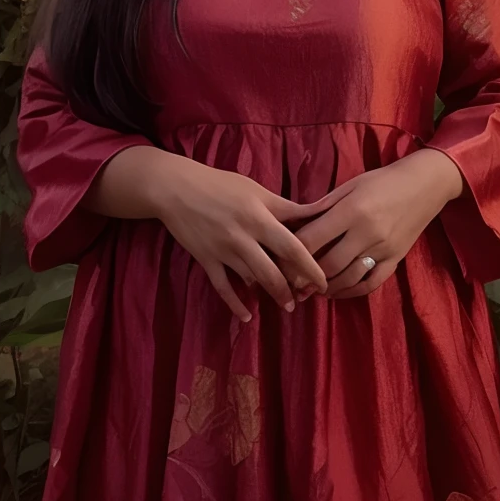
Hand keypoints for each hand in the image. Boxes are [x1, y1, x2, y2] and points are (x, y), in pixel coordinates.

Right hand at [145, 158, 329, 322]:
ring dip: (270, 294)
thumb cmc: (220, 184)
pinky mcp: (206, 259)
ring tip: (285, 305)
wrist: (176, 188)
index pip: (292, 245)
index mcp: (259, 216)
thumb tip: (314, 214)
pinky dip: (235, 304)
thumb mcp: (256, 189)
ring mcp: (223, 250)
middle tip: (304, 299)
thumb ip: (283, 206)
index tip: (323, 280)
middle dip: (291, 288)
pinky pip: (222, 287)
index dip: (310, 266)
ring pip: (251, 280)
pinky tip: (247, 316)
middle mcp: (243, 236)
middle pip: (273, 270)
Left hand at [288, 150, 463, 299]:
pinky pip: (371, 283)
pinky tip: (337, 291)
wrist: (425, 185)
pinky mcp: (396, 259)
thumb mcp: (350, 185)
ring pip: (348, 278)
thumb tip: (295, 224)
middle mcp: (367, 233)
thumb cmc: (382, 180)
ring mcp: (383, 249)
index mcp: (351, 210)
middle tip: (291, 283)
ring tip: (310, 289)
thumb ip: (323, 207)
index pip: (312, 240)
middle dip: (305, 278)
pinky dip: (351, 291)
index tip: (279, 263)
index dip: (291, 256)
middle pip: (327, 265)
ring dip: (326, 288)